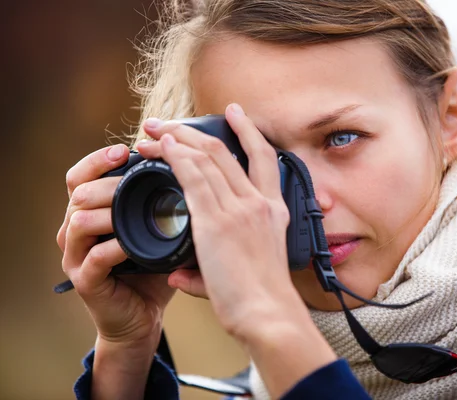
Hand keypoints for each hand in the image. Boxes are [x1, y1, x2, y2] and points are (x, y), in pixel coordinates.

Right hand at [57, 145, 175, 347]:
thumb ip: (162, 202)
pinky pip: (94, 257)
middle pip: (77, 192)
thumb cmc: (153, 269)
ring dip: (109, 212)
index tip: (124, 149)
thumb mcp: (157, 229)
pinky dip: (116, 247)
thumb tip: (191, 168)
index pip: (81, 176)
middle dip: (109, 182)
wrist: (143, 317)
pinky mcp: (85, 281)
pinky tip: (136, 244)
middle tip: (136, 179)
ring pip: (78, 221)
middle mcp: (76, 230)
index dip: (98, 159)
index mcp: (91, 212)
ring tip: (136, 209)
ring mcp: (76, 257)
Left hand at [138, 104, 298, 335]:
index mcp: (274, 210)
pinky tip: (160, 147)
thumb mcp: (253, 267)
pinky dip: (174, 158)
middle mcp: (259, 202)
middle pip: (224, 151)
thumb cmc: (262, 297)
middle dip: (192, 130)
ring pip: (205, 158)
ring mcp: (239, 209)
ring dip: (175, 140)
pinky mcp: (216, 221)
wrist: (268, 314)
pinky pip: (192, 178)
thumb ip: (215, 264)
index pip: (264, 157)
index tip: (234, 112)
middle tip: (168, 122)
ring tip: (151, 131)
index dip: (248, 130)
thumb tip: (179, 273)